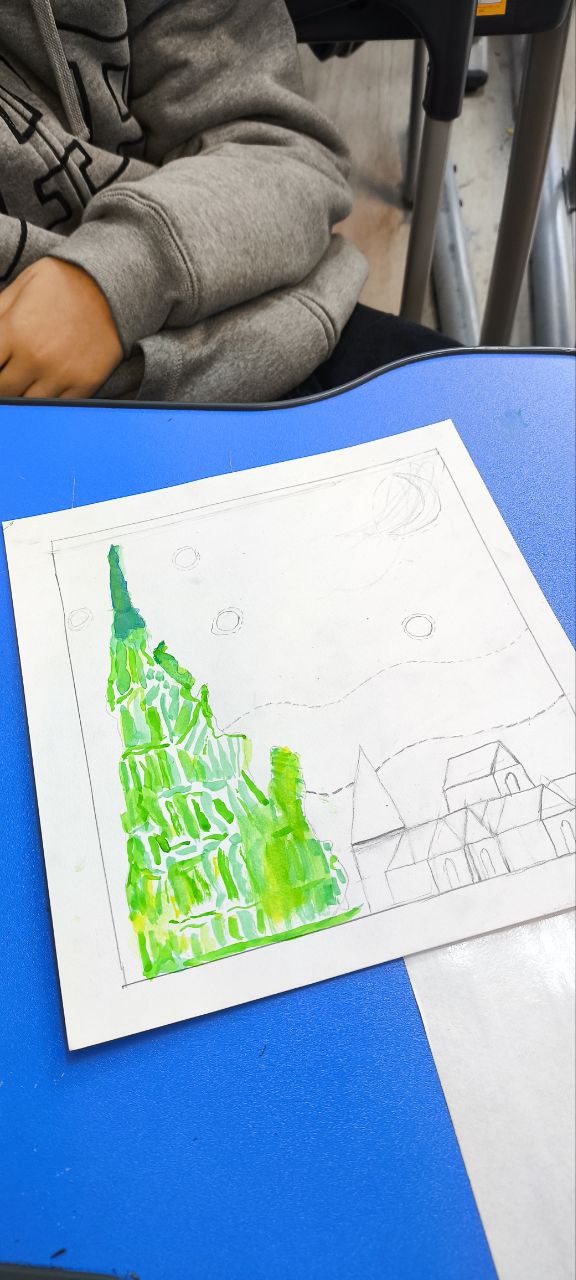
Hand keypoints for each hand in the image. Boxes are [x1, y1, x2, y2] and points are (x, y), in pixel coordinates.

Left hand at [0, 258, 122, 398]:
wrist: (111, 284)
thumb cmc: (62, 282)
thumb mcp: (20, 288)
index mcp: (14, 331)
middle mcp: (36, 357)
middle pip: (4, 390)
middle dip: (3, 384)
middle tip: (9, 375)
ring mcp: (61, 373)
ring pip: (28, 403)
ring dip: (23, 394)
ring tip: (25, 381)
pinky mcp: (84, 383)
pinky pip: (57, 406)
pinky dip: (48, 401)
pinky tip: (45, 386)